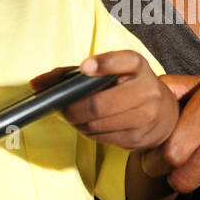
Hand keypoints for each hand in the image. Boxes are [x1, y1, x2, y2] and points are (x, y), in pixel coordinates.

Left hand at [30, 51, 177, 150]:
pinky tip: (87, 126)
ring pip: (97, 124)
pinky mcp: (140, 137)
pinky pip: (103, 138)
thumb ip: (71, 74)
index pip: (122, 61)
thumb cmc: (125, 86)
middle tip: (62, 108)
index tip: (85, 67)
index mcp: (137, 65)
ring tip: (73, 117)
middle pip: (99, 104)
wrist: (163, 113)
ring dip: (77, 123)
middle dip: (73, 109)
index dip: (103, 64)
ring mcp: (147, 116)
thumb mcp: (106, 72)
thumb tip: (36, 84)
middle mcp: (147, 89)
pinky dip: (88, 133)